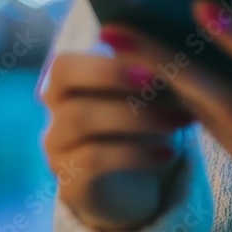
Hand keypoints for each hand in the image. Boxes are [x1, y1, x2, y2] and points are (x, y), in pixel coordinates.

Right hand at [40, 50, 195, 231]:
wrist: (133, 189)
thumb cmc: (141, 130)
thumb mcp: (148, 98)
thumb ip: (149, 68)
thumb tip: (168, 41)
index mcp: (67, 85)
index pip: (65, 62)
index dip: (103, 58)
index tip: (147, 60)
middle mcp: (54, 113)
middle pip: (64, 82)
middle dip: (111, 75)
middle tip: (156, 79)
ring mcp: (57, 149)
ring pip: (80, 119)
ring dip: (134, 115)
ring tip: (178, 119)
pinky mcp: (70, 184)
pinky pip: (93, 160)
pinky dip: (135, 153)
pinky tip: (168, 152)